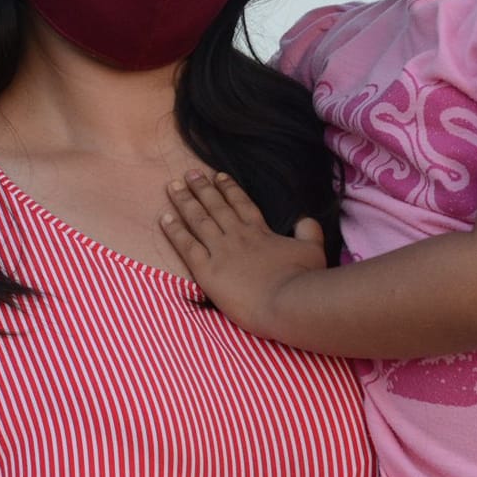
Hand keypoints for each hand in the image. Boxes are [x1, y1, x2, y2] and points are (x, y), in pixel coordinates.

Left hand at [160, 171, 324, 336]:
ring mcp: (221, 251)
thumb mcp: (313, 250)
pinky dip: (174, 231)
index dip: (228, 188)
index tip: (217, 176)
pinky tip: (164, 218)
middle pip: (215, 205)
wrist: (286, 302)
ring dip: (184, 201)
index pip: (241, 203)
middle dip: (201, 188)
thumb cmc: (303, 280)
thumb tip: (304, 220)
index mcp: (260, 231)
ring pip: (198, 219)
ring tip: (172, 187)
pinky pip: (186, 245)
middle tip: (189, 174)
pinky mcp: (207, 270)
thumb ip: (308, 231)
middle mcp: (237, 235)